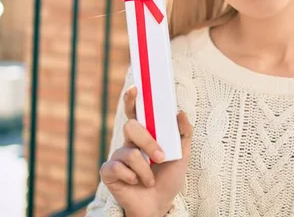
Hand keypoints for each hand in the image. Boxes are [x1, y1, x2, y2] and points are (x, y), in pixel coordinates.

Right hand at [100, 86, 192, 216]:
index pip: (136, 112)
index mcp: (145, 134)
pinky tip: (136, 184)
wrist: (159, 205)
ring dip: (145, 170)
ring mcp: (117, 156)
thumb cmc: (168, 178)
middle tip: (161, 158)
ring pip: (129, 152)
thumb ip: (184, 133)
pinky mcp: (109, 172)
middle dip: (148, 142)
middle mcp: (129, 142)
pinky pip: (119, 168)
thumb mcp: (183, 155)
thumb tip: (180, 112)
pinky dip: (133, 178)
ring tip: (150, 180)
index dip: (132, 98)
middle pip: (131, 127)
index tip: (136, 88)